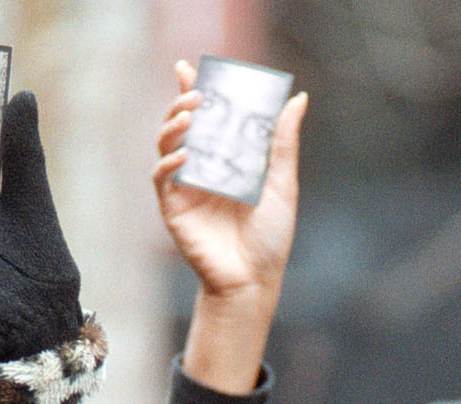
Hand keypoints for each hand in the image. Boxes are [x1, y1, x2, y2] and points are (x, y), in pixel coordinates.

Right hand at [153, 60, 306, 304]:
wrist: (254, 279)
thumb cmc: (270, 236)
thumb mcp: (282, 183)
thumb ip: (283, 142)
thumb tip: (297, 99)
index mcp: (227, 159)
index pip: (208, 117)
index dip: (195, 90)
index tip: (191, 67)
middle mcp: (203, 168)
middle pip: (183, 126)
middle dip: (182, 103)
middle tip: (195, 93)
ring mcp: (186, 188)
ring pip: (167, 146)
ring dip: (173, 127)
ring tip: (188, 116)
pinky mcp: (174, 209)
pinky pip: (162, 179)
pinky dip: (168, 164)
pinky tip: (183, 156)